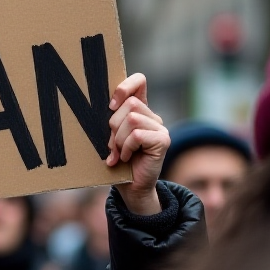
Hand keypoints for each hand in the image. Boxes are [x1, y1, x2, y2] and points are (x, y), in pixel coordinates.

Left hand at [105, 73, 168, 214]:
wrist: (130, 187)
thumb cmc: (116, 160)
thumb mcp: (109, 135)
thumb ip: (111, 119)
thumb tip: (106, 105)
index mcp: (139, 110)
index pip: (139, 81)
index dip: (124, 86)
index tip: (111, 104)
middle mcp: (152, 116)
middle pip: (130, 104)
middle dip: (113, 126)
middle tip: (111, 145)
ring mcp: (160, 128)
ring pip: (132, 119)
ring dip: (118, 139)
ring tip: (118, 153)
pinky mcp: (163, 141)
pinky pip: (137, 135)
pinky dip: (126, 148)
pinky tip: (125, 158)